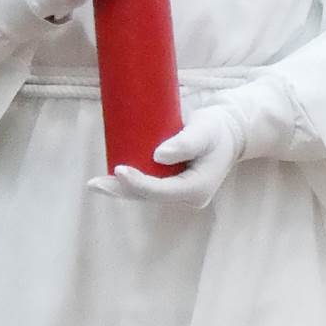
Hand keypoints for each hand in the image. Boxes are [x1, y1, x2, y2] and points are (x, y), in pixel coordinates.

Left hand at [108, 100, 246, 210]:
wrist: (230, 131)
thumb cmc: (218, 128)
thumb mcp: (206, 130)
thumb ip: (185, 142)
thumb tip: (158, 155)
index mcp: (197, 189)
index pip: (161, 191)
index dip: (137, 183)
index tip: (118, 169)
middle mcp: (188, 197)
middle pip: (148, 197)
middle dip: (121, 190)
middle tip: (94, 184)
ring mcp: (180, 193)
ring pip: (146, 194)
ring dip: (121, 189)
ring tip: (96, 184)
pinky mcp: (173, 185)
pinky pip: (149, 188)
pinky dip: (129, 184)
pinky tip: (110, 180)